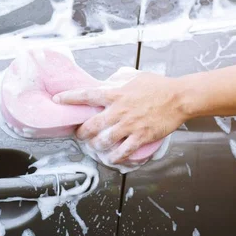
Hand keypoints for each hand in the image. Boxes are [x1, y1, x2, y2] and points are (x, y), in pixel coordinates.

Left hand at [52, 72, 189, 163]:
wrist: (179, 97)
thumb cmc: (157, 85)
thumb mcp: (133, 76)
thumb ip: (116, 81)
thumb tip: (105, 83)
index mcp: (115, 93)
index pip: (87, 95)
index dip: (69, 98)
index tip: (57, 100)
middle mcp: (119, 110)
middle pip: (91, 125)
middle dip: (81, 132)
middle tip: (79, 134)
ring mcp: (130, 125)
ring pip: (104, 140)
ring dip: (95, 145)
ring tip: (94, 145)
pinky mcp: (141, 136)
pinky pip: (123, 151)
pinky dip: (115, 157)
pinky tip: (111, 158)